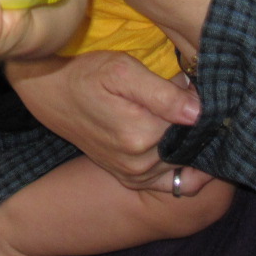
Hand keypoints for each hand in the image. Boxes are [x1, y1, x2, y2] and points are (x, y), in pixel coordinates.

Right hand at [6, 51, 213, 194]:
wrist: (52, 93)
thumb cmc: (87, 74)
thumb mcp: (122, 71)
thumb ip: (162, 93)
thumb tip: (199, 112)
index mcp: (141, 135)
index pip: (196, 124)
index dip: (203, 103)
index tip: (201, 88)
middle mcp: (140, 163)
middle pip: (192, 146)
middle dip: (200, 126)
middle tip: (195, 100)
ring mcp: (135, 175)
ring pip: (185, 164)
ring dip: (193, 144)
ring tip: (187, 119)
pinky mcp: (130, 179)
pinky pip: (172, 184)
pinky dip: (187, 170)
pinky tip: (188, 149)